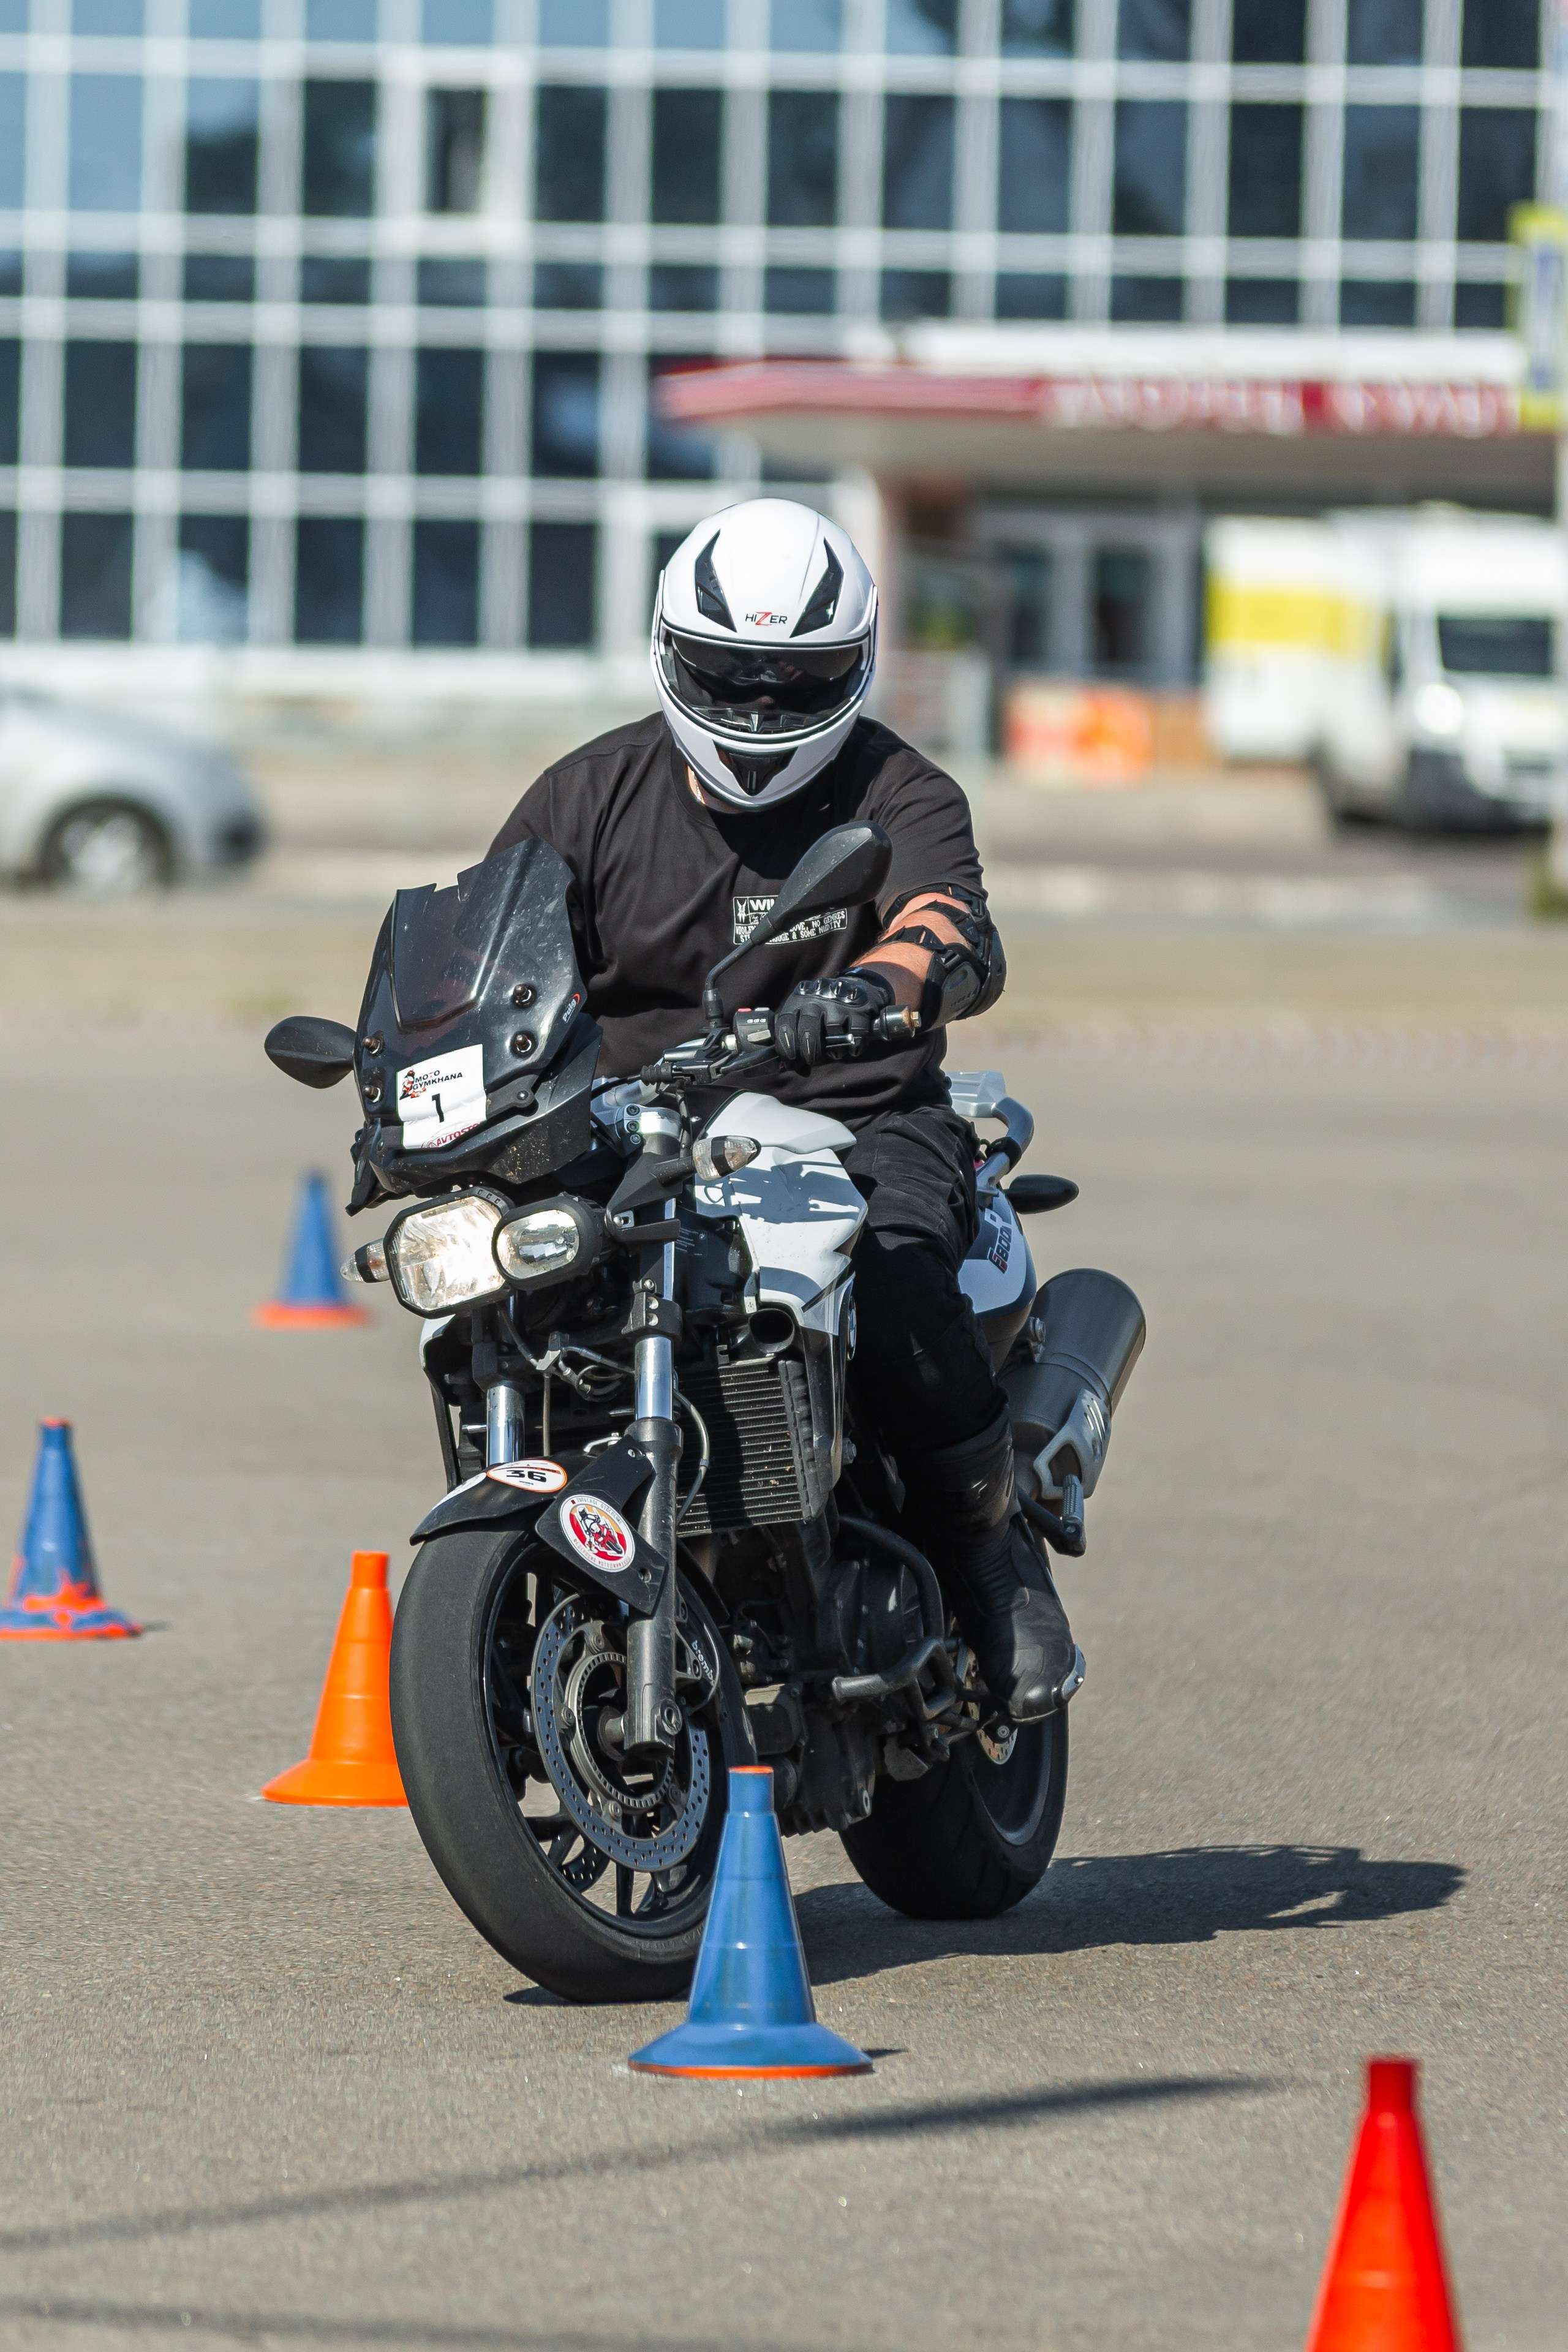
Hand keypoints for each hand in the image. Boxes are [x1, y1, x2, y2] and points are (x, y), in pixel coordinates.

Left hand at [773, 970, 895, 1070]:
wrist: (857, 987)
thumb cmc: (826, 1011)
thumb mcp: (807, 1017)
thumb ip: (799, 1042)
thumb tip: (800, 1070)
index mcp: (798, 1000)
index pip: (785, 1025)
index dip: (786, 1048)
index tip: (792, 1062)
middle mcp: (816, 997)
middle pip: (807, 1029)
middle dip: (809, 1052)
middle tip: (813, 1060)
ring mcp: (839, 1000)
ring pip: (833, 1031)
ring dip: (835, 1050)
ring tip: (837, 1053)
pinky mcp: (861, 1005)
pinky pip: (857, 1033)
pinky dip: (855, 1047)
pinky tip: (853, 1050)